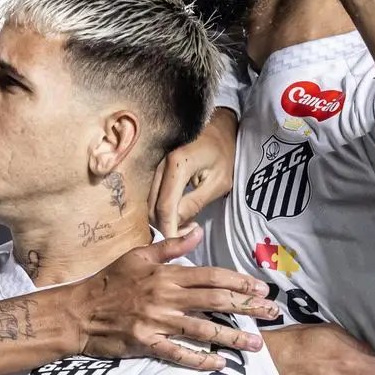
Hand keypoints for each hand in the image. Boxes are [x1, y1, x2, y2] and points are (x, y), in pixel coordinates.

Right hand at [69, 226, 278, 369]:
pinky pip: (179, 353)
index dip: (239, 283)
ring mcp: (157, 322)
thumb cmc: (109, 281)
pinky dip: (201, 359)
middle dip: (247, 307)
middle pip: (215, 301)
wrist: (78, 311)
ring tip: (255, 344)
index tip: (260, 290)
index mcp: (166, 274)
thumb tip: (197, 231)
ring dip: (232, 336)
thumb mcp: (138, 255)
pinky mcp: (147, 344)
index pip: (211, 277)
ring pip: (203, 329)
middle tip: (272, 314)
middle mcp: (165, 297)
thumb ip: (171, 245)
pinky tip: (220, 363)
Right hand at [151, 106, 236, 236]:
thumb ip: (195, 203)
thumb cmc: (223, 153)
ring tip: (186, 225)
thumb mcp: (218, 182)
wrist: (217, 128)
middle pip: (153, 207)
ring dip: (164, 219)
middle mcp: (160, 165)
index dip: (169, 229)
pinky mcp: (156, 170)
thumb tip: (178, 225)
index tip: (178, 246)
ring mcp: (155, 167)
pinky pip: (153, 196)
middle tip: (187, 236)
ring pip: (150, 203)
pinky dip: (163, 210)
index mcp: (177, 165)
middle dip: (166, 227)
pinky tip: (179, 214)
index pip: (165, 206)